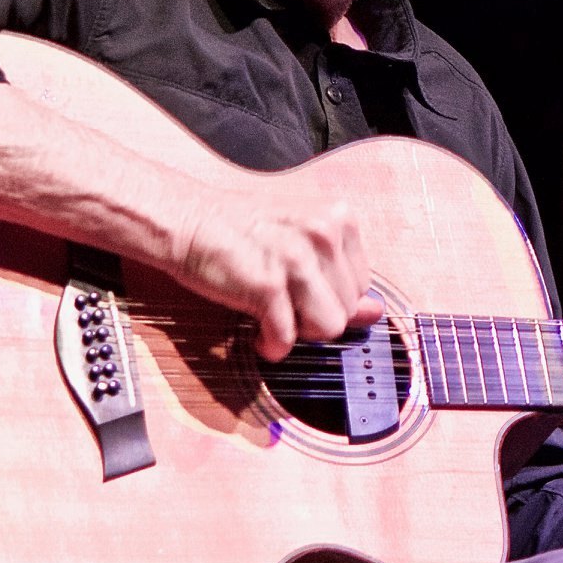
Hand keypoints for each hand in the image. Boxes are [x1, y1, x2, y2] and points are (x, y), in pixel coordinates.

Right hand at [170, 189, 382, 361]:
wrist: (188, 220)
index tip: (303, 290)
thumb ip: (340, 277)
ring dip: (299, 331)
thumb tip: (375, 313)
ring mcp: (297, 258)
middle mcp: (324, 233)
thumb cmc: (242, 230)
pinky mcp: (268, 285)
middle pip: (348, 308)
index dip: (330, 296)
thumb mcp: (300, 241)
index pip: (363, 284)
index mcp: (339, 217)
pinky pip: (288, 338)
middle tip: (283, 300)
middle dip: (315, 314)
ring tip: (274, 316)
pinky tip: (258, 331)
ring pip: (329, 327)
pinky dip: (272, 345)